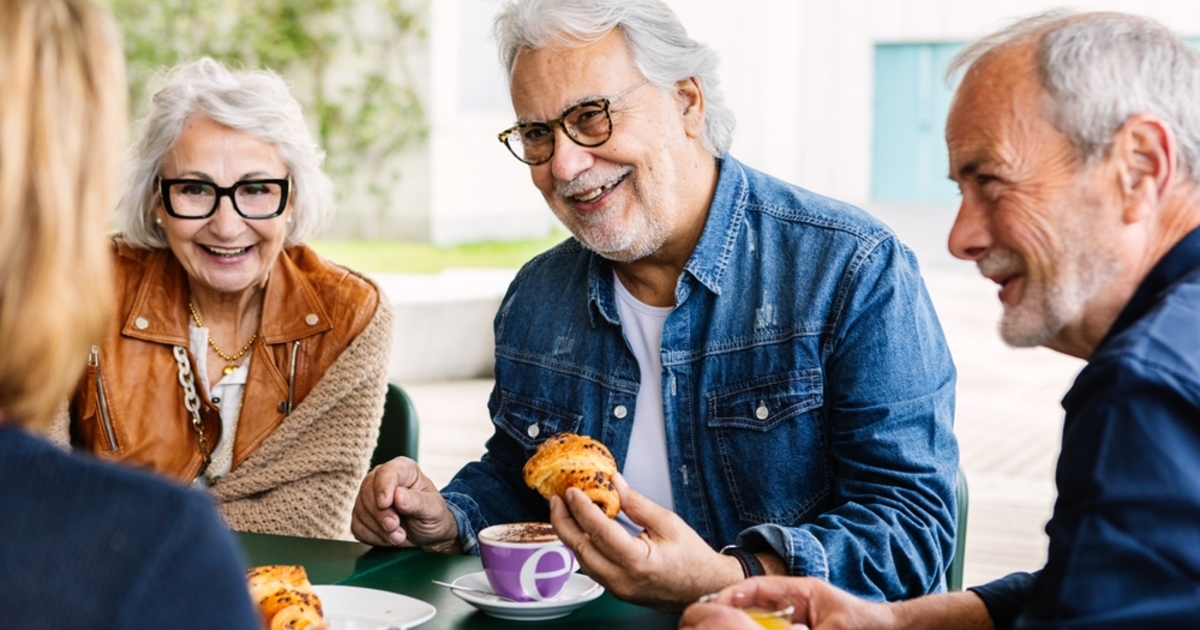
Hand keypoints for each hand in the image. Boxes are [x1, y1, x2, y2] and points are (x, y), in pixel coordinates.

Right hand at [350, 457, 460, 552]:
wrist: (428, 535)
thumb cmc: (433, 516)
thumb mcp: (433, 510)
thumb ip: (418, 502)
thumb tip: (398, 495)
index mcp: (403, 469)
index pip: (386, 472)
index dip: (383, 487)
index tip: (385, 504)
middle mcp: (382, 479)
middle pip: (367, 492)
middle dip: (381, 515)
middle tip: (396, 527)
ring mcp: (369, 497)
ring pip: (360, 511)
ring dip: (379, 529)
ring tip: (399, 536)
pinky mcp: (361, 516)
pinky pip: (357, 527)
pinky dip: (373, 537)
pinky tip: (388, 538)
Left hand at [548, 472, 745, 609]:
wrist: (703, 588)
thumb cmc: (692, 559)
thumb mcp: (668, 523)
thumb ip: (637, 503)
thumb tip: (614, 483)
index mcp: (638, 562)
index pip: (599, 532)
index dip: (582, 509)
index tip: (571, 491)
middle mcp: (623, 580)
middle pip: (581, 549)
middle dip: (564, 522)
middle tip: (557, 499)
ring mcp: (617, 589)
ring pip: (582, 560)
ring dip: (570, 534)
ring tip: (564, 510)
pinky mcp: (616, 590)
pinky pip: (591, 567)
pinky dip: (582, 546)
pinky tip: (580, 530)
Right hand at [680, 577, 897, 629]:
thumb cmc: (869, 624)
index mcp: (799, 590)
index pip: (757, 587)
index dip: (732, 594)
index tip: (712, 604)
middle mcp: (792, 603)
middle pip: (751, 605)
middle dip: (729, 613)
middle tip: (708, 622)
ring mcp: (793, 620)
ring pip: (758, 621)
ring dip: (742, 624)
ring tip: (719, 625)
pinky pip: (769, 629)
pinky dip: (755, 628)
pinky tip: (741, 629)